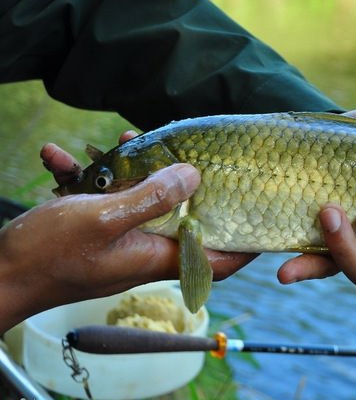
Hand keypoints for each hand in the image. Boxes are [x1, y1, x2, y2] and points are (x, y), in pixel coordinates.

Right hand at [0, 141, 253, 332]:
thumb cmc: (47, 257)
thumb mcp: (104, 219)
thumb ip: (151, 197)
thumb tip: (195, 176)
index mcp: (157, 256)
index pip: (218, 258)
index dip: (245, 243)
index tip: (263, 216)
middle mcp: (144, 250)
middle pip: (184, 217)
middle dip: (185, 182)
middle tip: (185, 151)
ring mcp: (118, 241)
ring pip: (141, 200)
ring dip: (131, 170)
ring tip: (121, 141)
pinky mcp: (92, 232)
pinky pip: (100, 200)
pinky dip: (84, 178)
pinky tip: (58, 158)